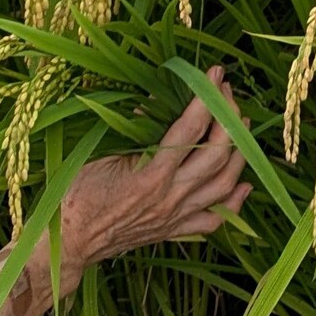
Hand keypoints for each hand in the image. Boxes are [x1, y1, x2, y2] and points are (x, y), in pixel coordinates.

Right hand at [54, 72, 253, 268]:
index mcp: (151, 174)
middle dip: (229, 120)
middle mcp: (170, 196)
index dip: (207, 98)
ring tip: (241, 127)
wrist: (71, 240)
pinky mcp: (174, 230)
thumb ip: (132, 131)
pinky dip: (234, 202)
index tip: (215, 75)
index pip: (190, 129)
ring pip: (224, 185)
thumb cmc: (78, 194)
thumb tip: (155, 102)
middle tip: (227, 95)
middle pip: (217, 156)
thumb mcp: (101, 155)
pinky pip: (214, 219)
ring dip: (238, 153)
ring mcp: (176, 216)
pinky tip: (244, 184)